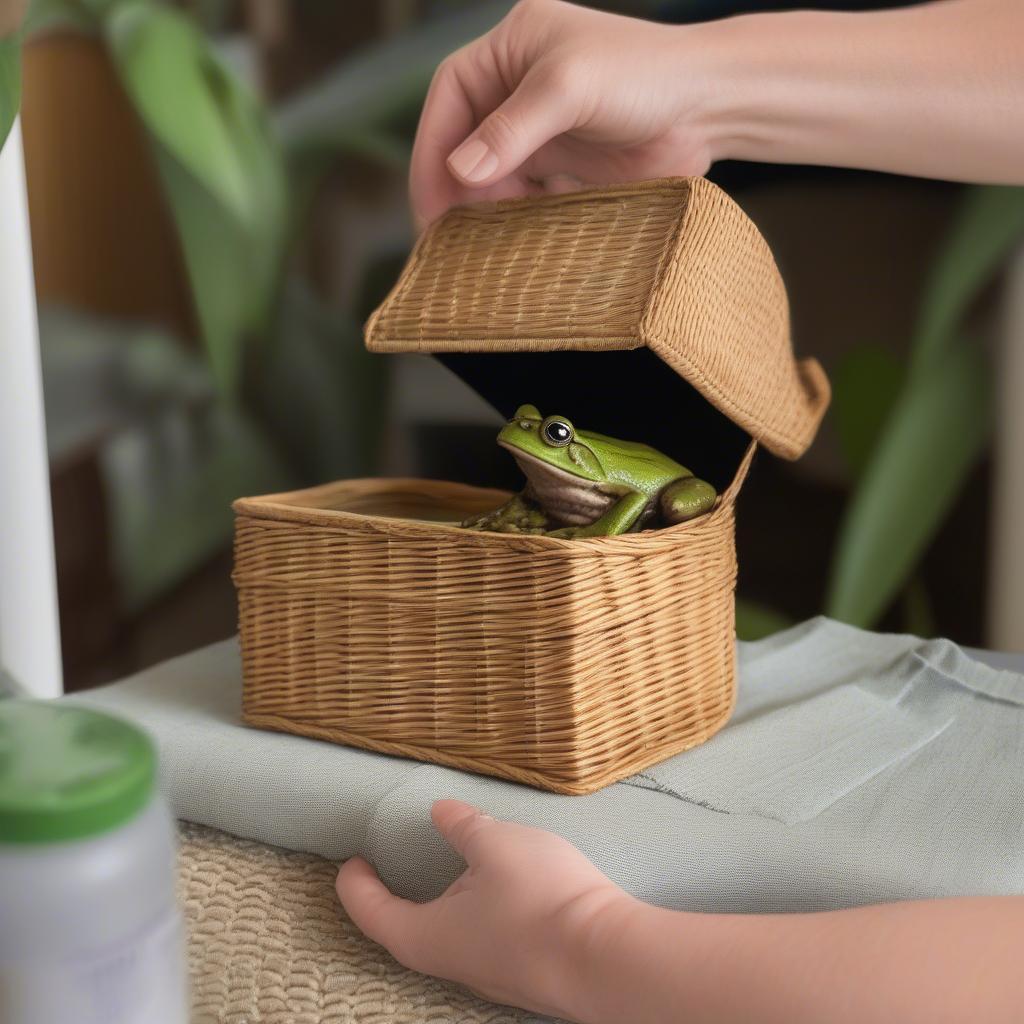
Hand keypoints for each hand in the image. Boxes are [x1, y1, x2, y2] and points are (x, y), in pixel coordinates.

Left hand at [335, 799, 632, 1018]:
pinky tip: (500, 889)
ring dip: (444, 900)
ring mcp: (488, 975)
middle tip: (394, 863)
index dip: (355, 882)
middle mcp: (449, 965)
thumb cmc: (539, 900)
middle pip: (406, 929)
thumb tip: (441, 811)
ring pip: (451, 935)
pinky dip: (477, 911)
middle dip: (397, 894)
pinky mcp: (521, 973)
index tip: (353, 859)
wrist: (607, 959)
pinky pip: (485, 939)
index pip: (370, 911)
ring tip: (454, 867)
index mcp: (424, 936)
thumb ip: (463, 826)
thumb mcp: (495, 844)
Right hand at [410, 0, 723, 226]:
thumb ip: (512, 129)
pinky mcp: (568, 162)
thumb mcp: (570, 89)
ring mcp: (545, 125)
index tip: (429, 199)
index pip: (450, 96)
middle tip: (444, 234)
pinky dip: (513, 215)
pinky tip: (510, 238)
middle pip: (466, 137)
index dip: (432, 147)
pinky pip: (525, 192)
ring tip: (475, 242)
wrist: (712, 107)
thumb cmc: (647, 76)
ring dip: (482, 204)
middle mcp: (521, 84)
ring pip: (493, 169)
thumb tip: (458, 171)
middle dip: (453, 183)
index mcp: (513, 47)